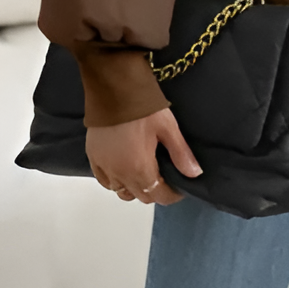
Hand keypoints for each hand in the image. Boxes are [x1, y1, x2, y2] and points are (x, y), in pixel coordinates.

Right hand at [86, 108, 202, 204]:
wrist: (114, 91)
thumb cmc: (144, 108)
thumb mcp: (168, 128)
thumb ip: (181, 153)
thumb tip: (194, 174)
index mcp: (139, 169)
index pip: (157, 195)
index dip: (171, 195)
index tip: (181, 188)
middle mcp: (119, 174)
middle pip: (140, 196)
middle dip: (156, 191)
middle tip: (167, 177)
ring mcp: (104, 168)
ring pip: (121, 191)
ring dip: (136, 188)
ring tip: (148, 173)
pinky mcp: (93, 158)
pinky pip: (105, 181)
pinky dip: (117, 181)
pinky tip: (125, 169)